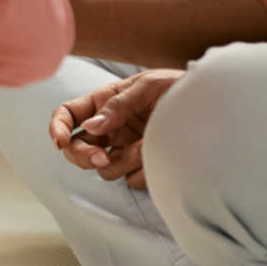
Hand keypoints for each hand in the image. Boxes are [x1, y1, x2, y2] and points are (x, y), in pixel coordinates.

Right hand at [49, 67, 182, 187]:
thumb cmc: (175, 87)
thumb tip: (91, 127)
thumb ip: (117, 105)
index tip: (61, 141)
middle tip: (101, 159)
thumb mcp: (147, 86)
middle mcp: (108, 129)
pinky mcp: (141, 166)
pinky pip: (132, 179)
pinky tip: (157, 154)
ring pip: (105, 169)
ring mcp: (123, 149)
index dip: (58, 127)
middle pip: (76, 150)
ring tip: (147, 146)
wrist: (208, 107)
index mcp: (102, 103)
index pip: (68, 115)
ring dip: (123, 162)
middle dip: (83, 156)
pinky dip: (142, 170)